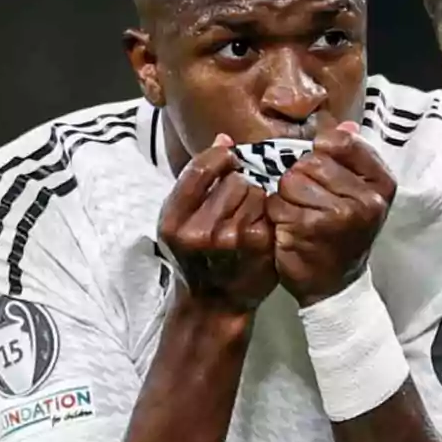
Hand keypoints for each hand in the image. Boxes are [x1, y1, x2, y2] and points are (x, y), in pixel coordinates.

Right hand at [158, 134, 276, 312]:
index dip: (221, 156)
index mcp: (172, 221)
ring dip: (255, 197)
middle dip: (239, 183)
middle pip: (234, 179)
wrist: (213, 302)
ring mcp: (231, 239)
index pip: (201, 168)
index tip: (229, 159)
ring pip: (255, 191)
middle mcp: (198, 231)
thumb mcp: (181, 219)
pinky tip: (259, 226)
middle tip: (235, 201)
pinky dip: (268, 212)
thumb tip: (224, 138)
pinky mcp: (259, 244)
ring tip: (246, 215)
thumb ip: (199, 179)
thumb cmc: (196, 255)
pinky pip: (270, 208)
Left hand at [267, 123, 395, 307]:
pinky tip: (289, 228)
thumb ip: (353, 158)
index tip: (320, 167)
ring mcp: (338, 214)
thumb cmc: (345, 232)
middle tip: (308, 198)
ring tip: (299, 213)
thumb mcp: (361, 194)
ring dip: (285, 196)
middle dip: (300, 176)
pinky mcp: (308, 229)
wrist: (336, 283)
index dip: (322, 149)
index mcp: (382, 183)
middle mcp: (366, 199)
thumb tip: (345, 124)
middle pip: (310, 161)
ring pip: (290, 180)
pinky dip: (275, 214)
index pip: (343, 142)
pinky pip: (276, 203)